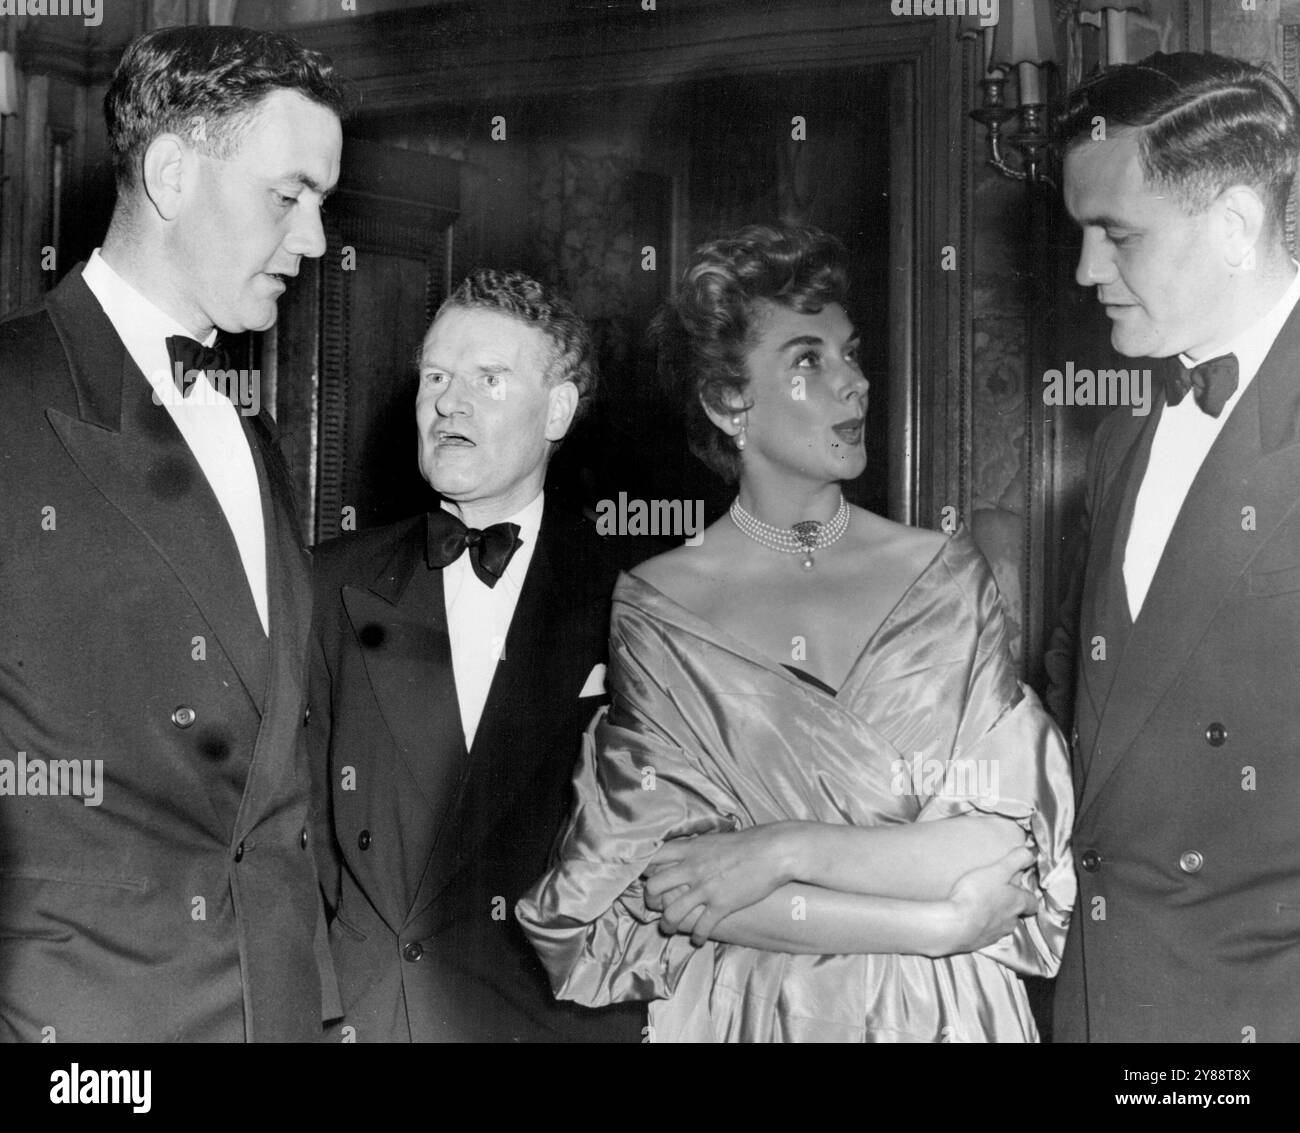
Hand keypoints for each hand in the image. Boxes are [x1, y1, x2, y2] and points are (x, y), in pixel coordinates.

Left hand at [643, 823, 798, 945]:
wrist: (773, 851)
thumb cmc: (747, 843)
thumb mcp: (714, 839)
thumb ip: (696, 848)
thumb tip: (685, 853)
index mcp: (690, 849)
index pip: (652, 859)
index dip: (645, 871)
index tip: (647, 879)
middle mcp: (692, 868)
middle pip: (653, 887)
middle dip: (650, 900)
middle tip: (656, 906)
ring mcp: (705, 888)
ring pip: (672, 912)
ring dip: (668, 924)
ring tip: (670, 928)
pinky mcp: (721, 905)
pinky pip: (701, 927)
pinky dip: (697, 937)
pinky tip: (698, 940)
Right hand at [937, 844, 1037, 955]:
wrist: (954, 926)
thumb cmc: (976, 895)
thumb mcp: (997, 870)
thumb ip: (1015, 860)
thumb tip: (1031, 852)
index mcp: (1017, 903)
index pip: (1032, 902)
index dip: (1028, 895)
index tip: (1021, 888)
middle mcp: (1011, 921)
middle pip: (1016, 913)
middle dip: (1009, 905)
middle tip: (996, 893)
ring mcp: (995, 934)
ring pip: (1001, 924)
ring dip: (994, 916)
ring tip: (980, 905)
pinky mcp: (979, 943)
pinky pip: (984, 933)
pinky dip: (980, 926)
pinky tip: (969, 919)